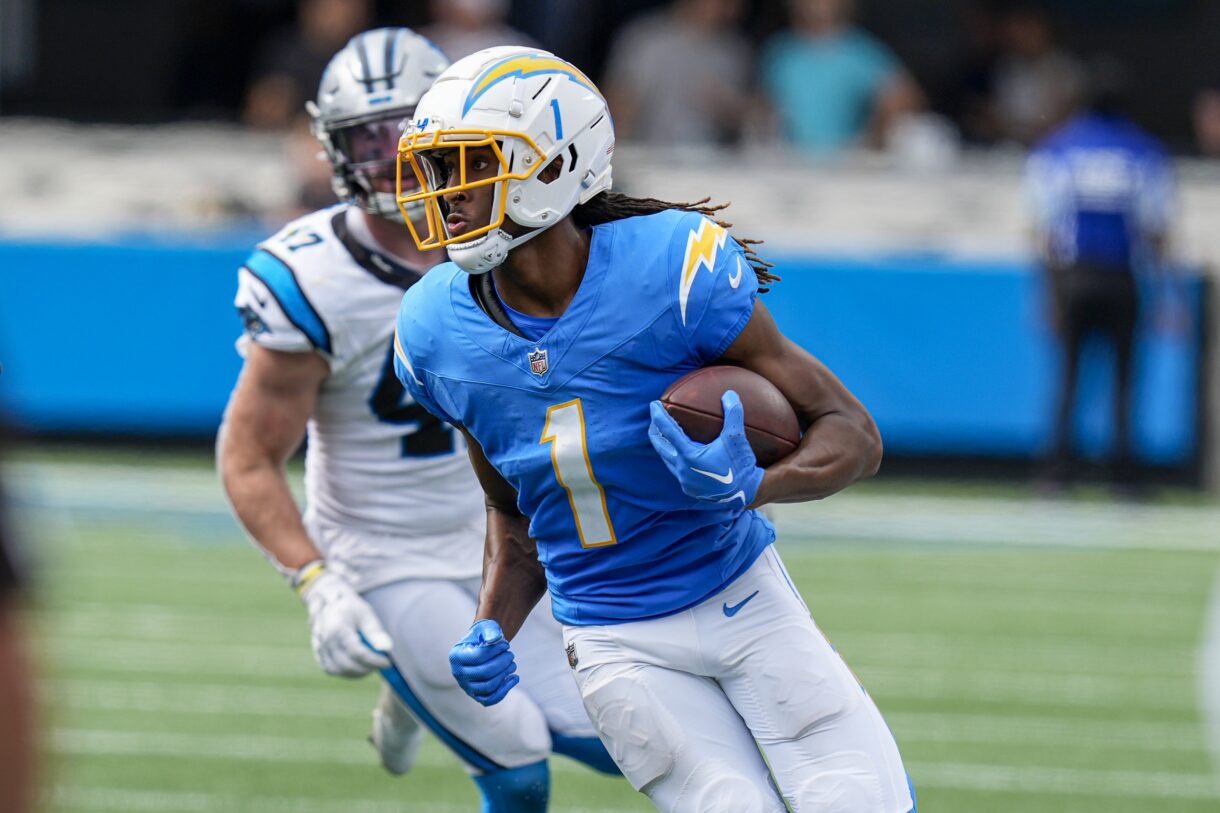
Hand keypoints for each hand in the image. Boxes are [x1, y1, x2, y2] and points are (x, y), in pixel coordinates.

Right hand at [298, 568, 392, 676]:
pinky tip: (360, 666)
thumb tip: (387, 648)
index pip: (356, 652)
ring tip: (372, 664)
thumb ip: (375, 632)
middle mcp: (325, 641)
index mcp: (338, 628)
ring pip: (339, 670)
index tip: (387, 662)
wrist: (330, 604)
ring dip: (358, 672)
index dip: (373, 660)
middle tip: (381, 663)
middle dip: (367, 668)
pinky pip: (332, 670)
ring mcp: (319, 649)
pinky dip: (347, 672)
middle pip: (348, 664)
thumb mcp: (366, 614)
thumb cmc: (351, 608)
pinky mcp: (318, 655)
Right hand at [450, 619, 518, 705]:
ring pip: (488, 686)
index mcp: (456, 656)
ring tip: (512, 664)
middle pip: (485, 673)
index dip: (496, 650)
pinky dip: (504, 690)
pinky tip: (514, 678)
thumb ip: (490, 631)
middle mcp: (458, 674)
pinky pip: (490, 699)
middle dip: (502, 663)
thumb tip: (494, 639)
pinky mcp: (477, 695)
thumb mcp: (485, 628)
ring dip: (504, 675)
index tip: (506, 644)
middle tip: (510, 654)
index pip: (478, 656)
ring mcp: (466, 686)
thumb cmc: (483, 636)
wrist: (482, 646)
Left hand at [648, 389, 764, 506]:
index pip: (668, 431)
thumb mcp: (737, 437)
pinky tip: (680, 452)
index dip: (658, 416)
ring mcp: (684, 480)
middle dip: (655, 430)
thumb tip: (729, 393)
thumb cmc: (740, 464)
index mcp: (689, 455)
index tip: (653, 404)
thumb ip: (733, 413)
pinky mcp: (689, 488)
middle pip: (660, 446)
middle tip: (656, 417)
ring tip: (665, 434)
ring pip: (667, 459)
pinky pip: (676, 470)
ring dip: (664, 445)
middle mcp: (682, 469)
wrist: (747, 492)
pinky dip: (675, 458)